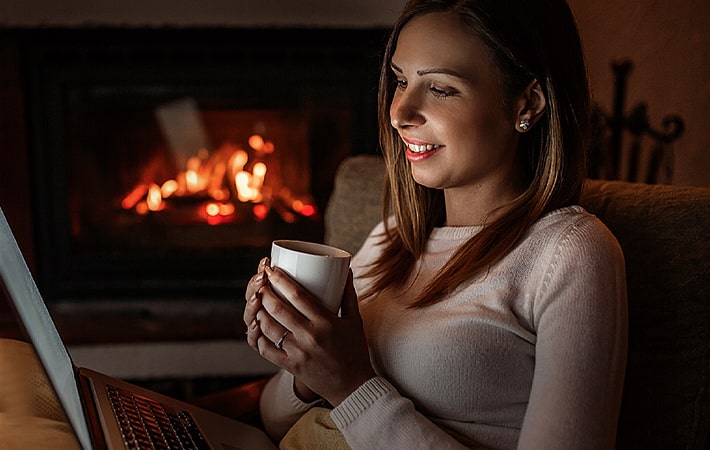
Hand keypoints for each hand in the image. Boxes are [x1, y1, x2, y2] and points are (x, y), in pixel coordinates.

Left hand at [246, 262, 375, 405]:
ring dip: (258, 311)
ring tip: (257, 300)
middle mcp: (310, 336)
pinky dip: (258, 336)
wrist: (353, 387)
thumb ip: (348, 295)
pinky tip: (257, 325)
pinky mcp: (290, 366)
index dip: (281, 279)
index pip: (298, 295)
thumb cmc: (355, 351)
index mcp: (326, 322)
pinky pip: (266, 350)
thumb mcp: (355, 321)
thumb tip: (347, 271)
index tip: (272, 269)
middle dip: (265, 291)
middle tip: (260, 280)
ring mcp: (298, 352)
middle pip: (278, 308)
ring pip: (268, 327)